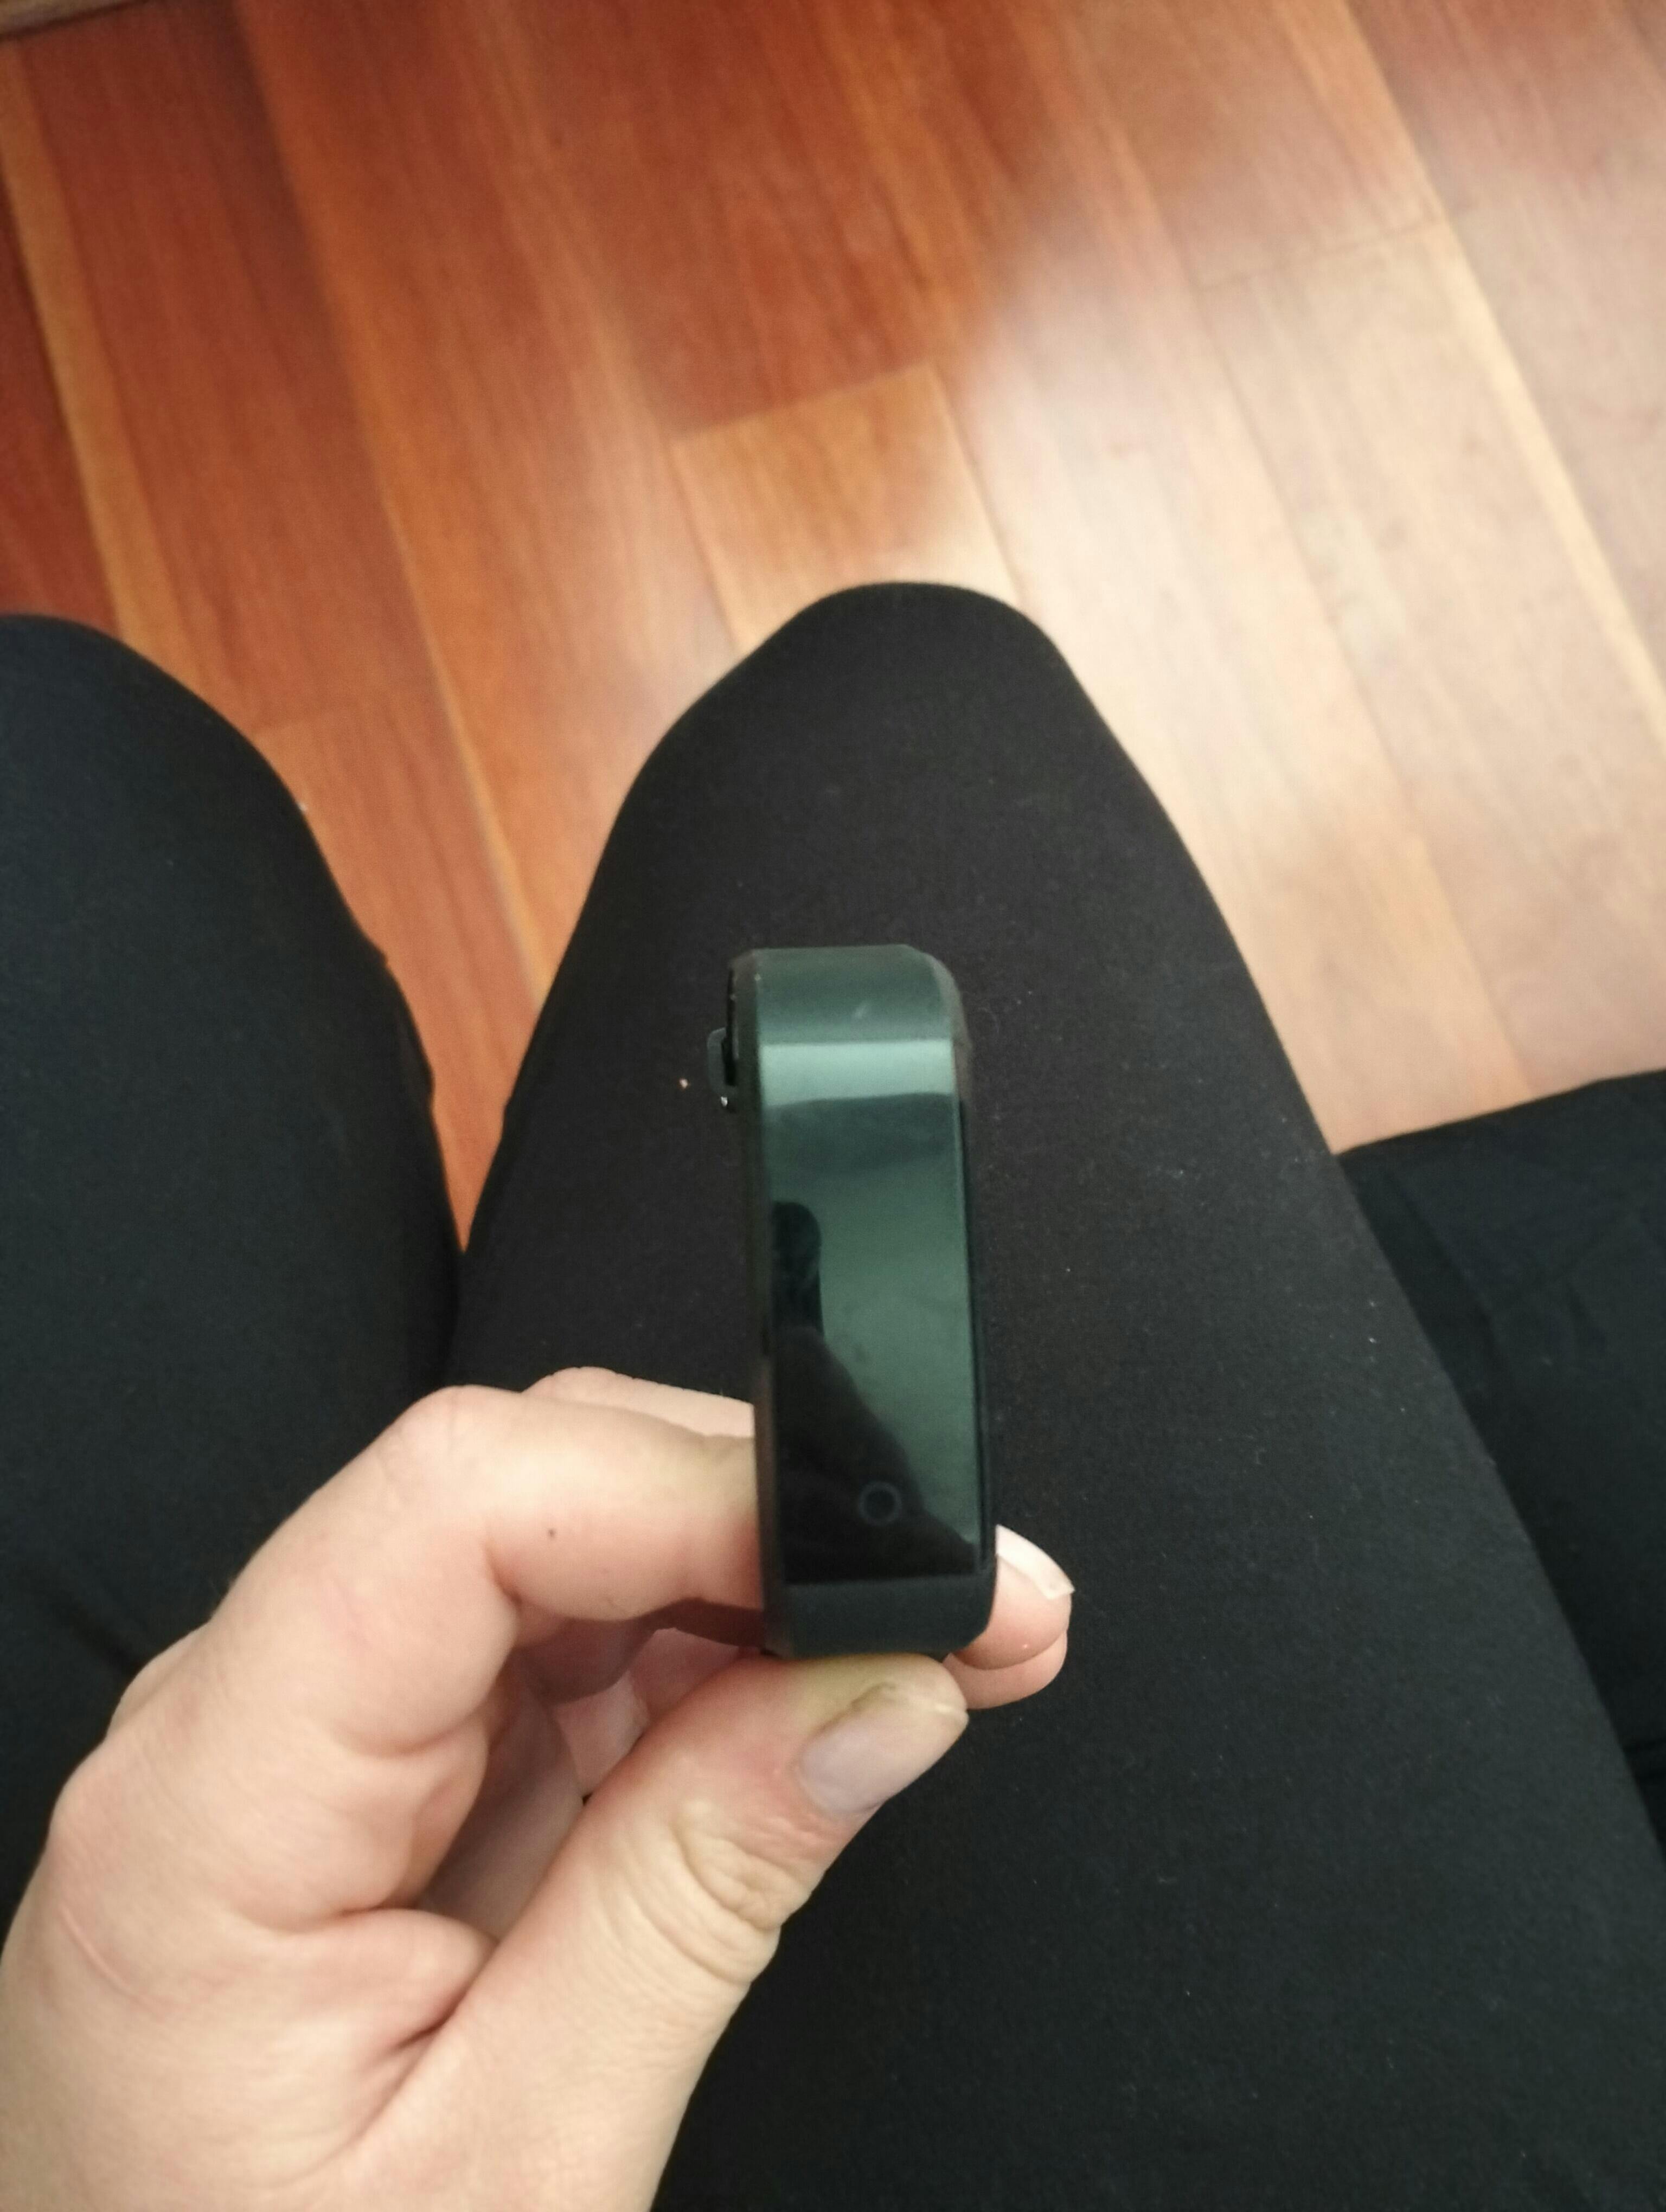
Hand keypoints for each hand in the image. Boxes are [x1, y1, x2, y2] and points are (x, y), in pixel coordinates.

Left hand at [0, 1368, 1070, 2208]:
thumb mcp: (523, 2163)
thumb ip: (696, 1895)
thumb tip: (877, 1686)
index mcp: (212, 1812)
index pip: (450, 1507)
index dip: (685, 1486)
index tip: (871, 1555)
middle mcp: (231, 1728)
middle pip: (513, 1492)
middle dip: (757, 1522)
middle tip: (973, 1608)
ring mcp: (304, 1739)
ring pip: (555, 1546)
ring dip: (755, 1584)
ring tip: (927, 1657)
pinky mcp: (375, 1773)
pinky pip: (552, 1646)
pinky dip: (702, 1657)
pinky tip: (808, 1706)